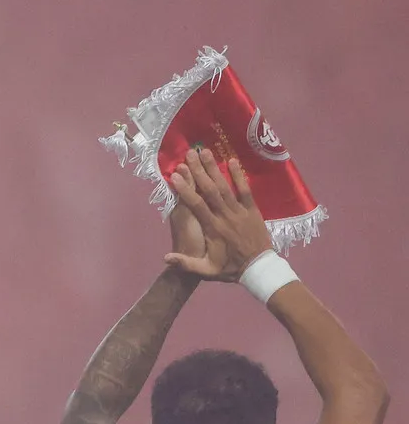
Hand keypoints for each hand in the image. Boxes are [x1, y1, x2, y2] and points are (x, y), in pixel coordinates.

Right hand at [163, 147, 274, 279]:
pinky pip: (245, 190)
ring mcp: (240, 211)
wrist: (258, 268)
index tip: (176, 176)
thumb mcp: (206, 271)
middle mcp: (225, 216)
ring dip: (215, 168)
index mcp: (212, 228)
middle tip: (190, 154)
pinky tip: (232, 161)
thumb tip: (165, 258)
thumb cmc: (229, 269)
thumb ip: (186, 264)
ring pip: (225, 187)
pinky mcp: (252, 209)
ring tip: (205, 152)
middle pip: (210, 190)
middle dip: (198, 171)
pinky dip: (239, 176)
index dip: (186, 189)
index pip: (197, 205)